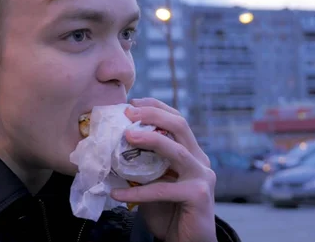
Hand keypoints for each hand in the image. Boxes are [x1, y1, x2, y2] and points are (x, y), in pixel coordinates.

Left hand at [111, 98, 216, 241]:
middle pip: (180, 126)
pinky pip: (163, 189)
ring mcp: (202, 176)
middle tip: (129, 111)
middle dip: (153, 114)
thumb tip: (112, 149)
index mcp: (191, 152)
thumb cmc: (169, 212)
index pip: (176, 120)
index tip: (132, 102)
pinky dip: (138, 191)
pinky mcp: (199, 195)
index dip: (156, 107)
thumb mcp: (152, 183)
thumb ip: (142, 167)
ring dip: (150, 139)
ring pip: (176, 150)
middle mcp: (200, 160)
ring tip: (127, 136)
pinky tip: (117, 193)